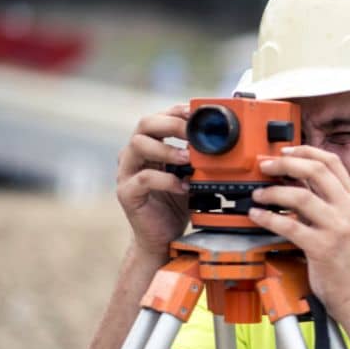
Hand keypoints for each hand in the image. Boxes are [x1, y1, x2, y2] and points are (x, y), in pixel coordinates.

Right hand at [116, 104, 191, 258]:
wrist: (164, 237)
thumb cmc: (177, 203)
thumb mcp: (193, 175)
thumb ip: (200, 158)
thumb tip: (223, 142)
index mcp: (150, 146)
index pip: (159, 118)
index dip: (177, 111)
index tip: (197, 112)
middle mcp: (134, 155)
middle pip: (144, 124)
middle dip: (171, 124)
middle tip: (193, 132)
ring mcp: (127, 173)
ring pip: (138, 146)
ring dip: (167, 149)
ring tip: (188, 158)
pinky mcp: (127, 192)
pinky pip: (144, 179)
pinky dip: (166, 180)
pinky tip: (183, 186)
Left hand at [248, 146, 349, 317]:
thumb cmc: (348, 264)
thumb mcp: (345, 225)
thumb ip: (326, 203)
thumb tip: (295, 183)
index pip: (332, 163)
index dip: (306, 151)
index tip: (284, 151)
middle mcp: (349, 210)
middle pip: (316, 171)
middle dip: (285, 164)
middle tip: (265, 166)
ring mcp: (337, 229)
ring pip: (301, 196)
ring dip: (273, 192)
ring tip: (258, 194)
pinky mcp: (322, 248)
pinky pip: (289, 226)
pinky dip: (268, 218)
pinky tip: (257, 216)